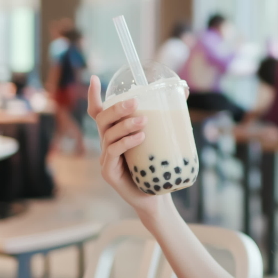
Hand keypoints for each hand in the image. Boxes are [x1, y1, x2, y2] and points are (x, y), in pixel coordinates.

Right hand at [87, 76, 169, 216]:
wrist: (156, 199)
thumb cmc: (157, 167)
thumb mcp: (161, 140)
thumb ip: (166, 118)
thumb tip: (183, 93)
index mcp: (115, 134)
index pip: (99, 113)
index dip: (94, 96)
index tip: (95, 78)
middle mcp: (106, 144)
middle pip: (102, 119)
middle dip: (117, 108)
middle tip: (135, 101)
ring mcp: (105, 158)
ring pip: (108, 135)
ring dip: (126, 125)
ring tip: (143, 121)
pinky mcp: (109, 172)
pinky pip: (112, 152)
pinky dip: (125, 143)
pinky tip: (140, 137)